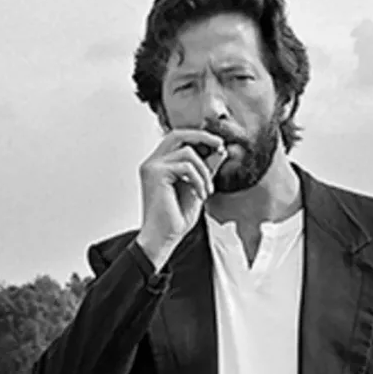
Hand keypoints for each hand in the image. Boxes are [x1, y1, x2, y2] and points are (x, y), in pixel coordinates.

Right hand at [136, 129, 225, 269]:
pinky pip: (186, 166)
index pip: (178, 140)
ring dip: (204, 170)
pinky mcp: (155, 173)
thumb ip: (205, 170)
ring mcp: (152, 166)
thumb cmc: (175, 219)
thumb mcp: (197, 189)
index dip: (198, 138)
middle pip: (178, 134)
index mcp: (160, 165)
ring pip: (187, 151)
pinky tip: (201, 195)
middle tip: (220, 145)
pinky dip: (199, 180)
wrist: (163, 238)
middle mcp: (153, 162)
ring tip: (207, 190)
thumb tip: (219, 152)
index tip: (218, 145)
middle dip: (202, 137)